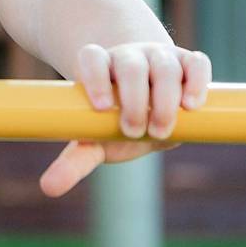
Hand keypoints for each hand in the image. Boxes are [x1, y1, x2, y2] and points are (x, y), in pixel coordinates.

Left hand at [38, 42, 210, 198]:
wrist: (151, 104)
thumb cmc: (117, 123)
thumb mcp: (98, 140)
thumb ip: (75, 160)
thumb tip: (48, 189)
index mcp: (100, 67)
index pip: (91, 58)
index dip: (95, 78)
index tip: (101, 108)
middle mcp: (129, 57)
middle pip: (130, 66)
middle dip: (133, 98)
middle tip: (133, 130)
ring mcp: (160, 57)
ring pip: (164, 65)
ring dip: (165, 97)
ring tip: (161, 129)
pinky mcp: (189, 63)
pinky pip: (197, 63)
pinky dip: (197, 81)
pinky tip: (192, 106)